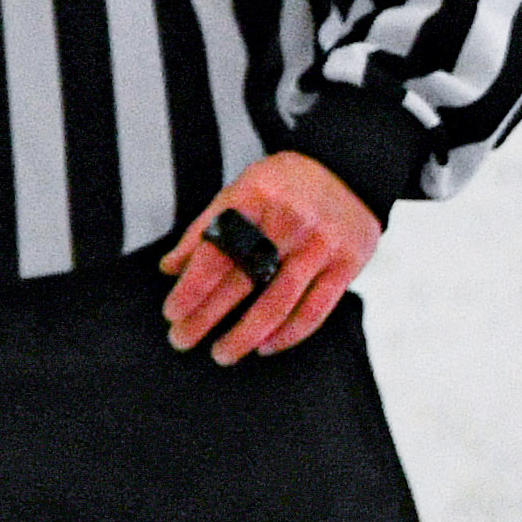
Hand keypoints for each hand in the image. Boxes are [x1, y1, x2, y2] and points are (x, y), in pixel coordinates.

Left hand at [158, 150, 381, 362]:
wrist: (350, 168)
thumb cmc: (286, 184)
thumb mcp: (242, 189)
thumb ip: (208, 226)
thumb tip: (171, 268)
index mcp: (256, 198)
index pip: (216, 251)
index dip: (191, 287)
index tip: (172, 312)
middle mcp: (290, 221)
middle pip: (242, 280)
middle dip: (206, 316)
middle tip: (182, 339)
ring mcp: (322, 244)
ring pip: (278, 302)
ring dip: (245, 335)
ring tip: (222, 353)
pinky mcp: (348, 263)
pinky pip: (315, 310)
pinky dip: (287, 334)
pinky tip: (265, 346)